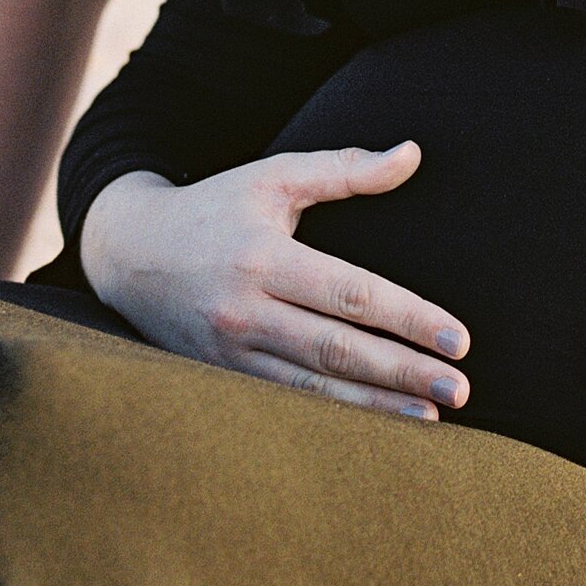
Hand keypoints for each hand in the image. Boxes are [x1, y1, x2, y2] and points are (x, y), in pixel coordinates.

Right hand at [80, 145, 468, 422]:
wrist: (126, 253)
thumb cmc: (215, 208)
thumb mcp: (274, 177)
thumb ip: (345, 169)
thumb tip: (413, 153)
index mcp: (264, 258)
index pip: (351, 295)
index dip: (409, 319)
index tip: (459, 340)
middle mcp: (244, 310)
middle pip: (337, 349)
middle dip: (402, 373)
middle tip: (459, 390)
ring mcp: (227, 352)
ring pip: (311, 389)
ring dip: (374, 408)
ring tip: (430, 419)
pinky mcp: (216, 378)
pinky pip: (282, 404)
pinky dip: (331, 421)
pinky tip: (373, 432)